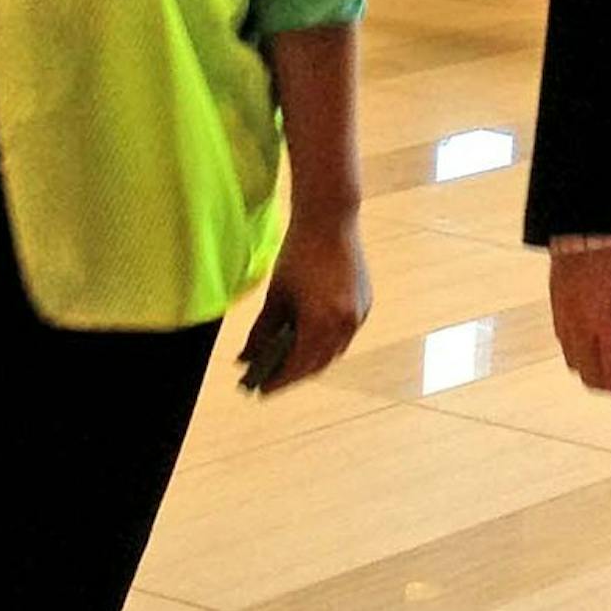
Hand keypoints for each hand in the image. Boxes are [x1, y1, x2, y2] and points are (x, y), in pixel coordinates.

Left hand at [240, 214, 370, 393]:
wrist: (331, 219)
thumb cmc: (299, 252)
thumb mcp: (276, 294)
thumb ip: (262, 331)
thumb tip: (247, 358)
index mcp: (322, 321)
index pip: (298, 366)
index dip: (278, 381)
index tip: (259, 391)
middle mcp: (346, 324)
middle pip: (317, 364)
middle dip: (292, 374)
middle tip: (268, 380)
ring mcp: (359, 315)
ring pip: (332, 352)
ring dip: (309, 361)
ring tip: (284, 363)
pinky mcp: (364, 305)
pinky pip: (343, 336)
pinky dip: (324, 344)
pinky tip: (306, 341)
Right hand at [550, 242, 610, 399]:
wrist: (591, 215)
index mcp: (606, 323)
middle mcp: (579, 326)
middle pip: (593, 379)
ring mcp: (563, 316)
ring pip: (576, 365)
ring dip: (599, 370)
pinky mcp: (557, 305)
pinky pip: (566, 343)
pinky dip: (584, 352)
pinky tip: (602, 336)